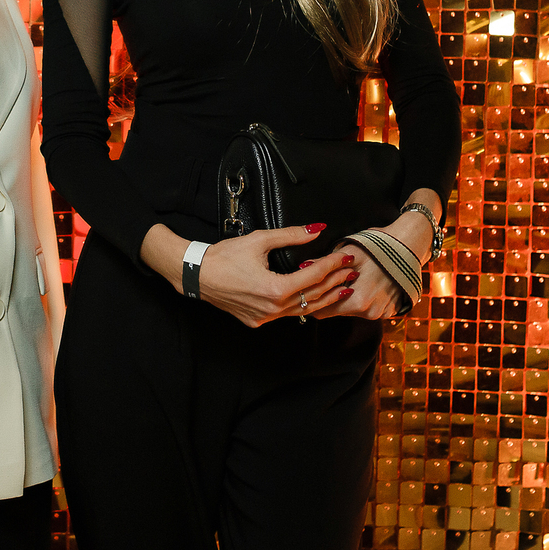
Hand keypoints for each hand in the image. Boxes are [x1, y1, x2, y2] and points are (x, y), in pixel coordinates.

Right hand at [191, 224, 359, 327]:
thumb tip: (316, 230)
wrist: (197, 274)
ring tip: (342, 288)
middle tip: (351, 271)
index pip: (314, 277)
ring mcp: (265, 317)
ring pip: (303, 310)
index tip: (346, 256)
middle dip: (335, 282)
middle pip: (313, 297)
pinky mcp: (257, 320)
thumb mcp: (259, 240)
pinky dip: (303, 305)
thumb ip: (291, 236)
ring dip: (324, 298)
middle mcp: (272, 308)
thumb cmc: (224, 256)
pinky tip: (314, 299)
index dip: (333, 265)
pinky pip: (287, 314)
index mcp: (274, 289)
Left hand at [313, 239, 404, 319]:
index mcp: (358, 301)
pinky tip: (363, 283)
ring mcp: (382, 313)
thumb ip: (324, 265)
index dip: (312, 302)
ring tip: (347, 279)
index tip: (307, 293)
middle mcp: (371, 312)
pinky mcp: (390, 311)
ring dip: (347, 299)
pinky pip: (368, 308)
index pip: (323, 312)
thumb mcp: (348, 252)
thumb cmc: (377, 247)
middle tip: (326, 282)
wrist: (408, 246)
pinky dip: (362, 299)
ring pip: (352, 310)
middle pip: (338, 312)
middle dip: (329, 299)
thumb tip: (303, 269)